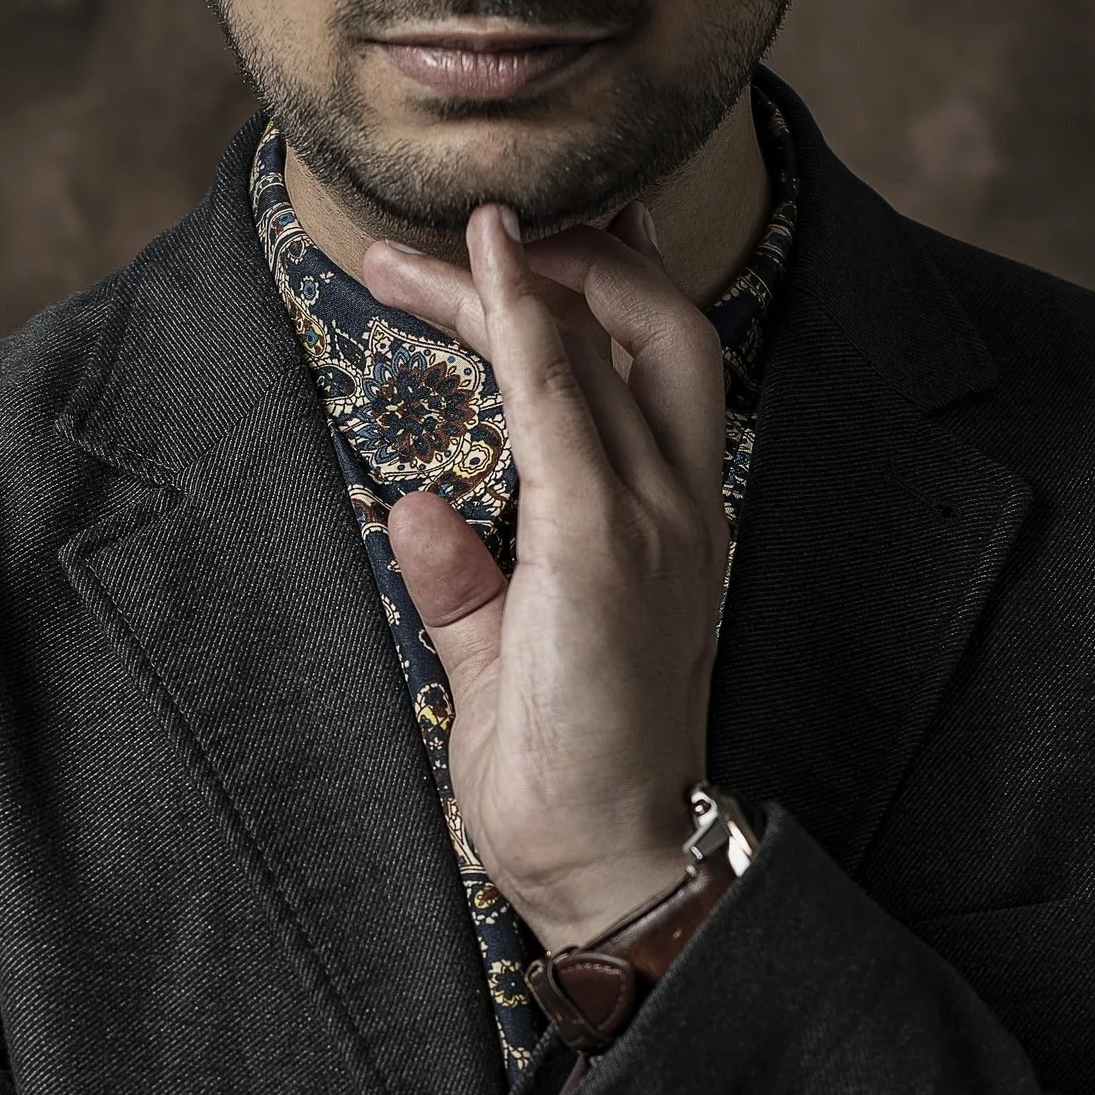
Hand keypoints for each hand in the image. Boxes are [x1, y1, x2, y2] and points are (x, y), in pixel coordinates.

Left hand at [358, 203, 732, 948]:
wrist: (615, 867)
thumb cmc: (565, 781)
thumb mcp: (503, 664)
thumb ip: (466, 587)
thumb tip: (415, 512)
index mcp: (670, 528)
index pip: (653, 366)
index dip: (606, 282)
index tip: (543, 227)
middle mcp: (678, 507)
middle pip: (647, 324)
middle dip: (570, 254)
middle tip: (467, 227)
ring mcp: (652, 521)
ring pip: (601, 342)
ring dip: (514, 279)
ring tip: (431, 249)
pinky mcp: (603, 543)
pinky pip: (561, 400)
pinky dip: (521, 321)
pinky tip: (484, 269)